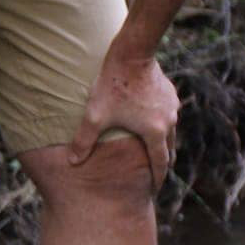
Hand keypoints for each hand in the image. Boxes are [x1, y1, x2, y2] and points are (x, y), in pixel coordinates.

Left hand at [70, 45, 179, 184]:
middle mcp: (169, 121)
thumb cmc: (112, 86)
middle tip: (156, 172)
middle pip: (169, 148)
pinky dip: (161, 121)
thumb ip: (83, 141)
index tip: (156, 189)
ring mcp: (172, 106)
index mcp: (154, 132)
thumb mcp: (94, 115)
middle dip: (163, 162)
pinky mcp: (171, 93)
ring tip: (152, 145)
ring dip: (162, 140)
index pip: (160, 162)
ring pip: (170, 130)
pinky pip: (168, 113)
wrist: (132, 55)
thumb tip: (72, 162)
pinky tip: (149, 117)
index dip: (158, 178)